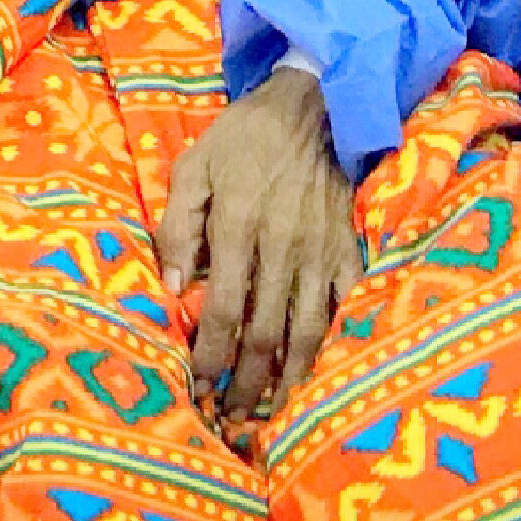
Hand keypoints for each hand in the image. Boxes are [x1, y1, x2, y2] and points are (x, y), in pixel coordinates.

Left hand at [159, 68, 361, 421]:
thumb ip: (178, 227)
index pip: (220, 310)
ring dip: (286, 379)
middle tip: (228, 415)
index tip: (196, 387)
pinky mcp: (347, 249)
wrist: (314, 104)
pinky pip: (342, 309)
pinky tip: (315, 374)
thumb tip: (173, 288)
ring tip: (268, 410)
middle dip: (244, 383)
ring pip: (306, 332)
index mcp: (238, 226)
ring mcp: (320, 252)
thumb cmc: (244, 137)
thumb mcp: (193, 166)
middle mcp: (281, 246)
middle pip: (264, 334)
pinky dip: (330, 347)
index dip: (208, 356)